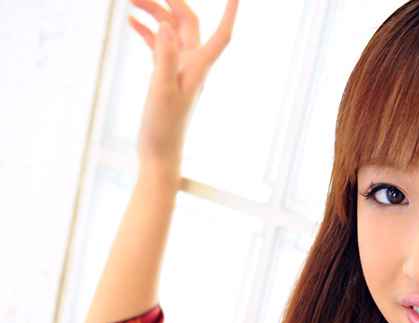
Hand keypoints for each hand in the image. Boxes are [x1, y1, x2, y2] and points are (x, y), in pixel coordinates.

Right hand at [128, 0, 238, 171]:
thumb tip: (165, 24)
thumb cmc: (163, 128)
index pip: (222, 34)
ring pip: (170, 30)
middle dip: (167, 0)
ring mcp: (179, 70)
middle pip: (186, 22)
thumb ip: (165, 56)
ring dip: (153, 13)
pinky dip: (147, 31)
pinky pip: (160, 45)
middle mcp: (193, 65)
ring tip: (128, 1)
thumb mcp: (161, 90)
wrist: (159, 154)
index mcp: (199, 67)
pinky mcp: (166, 77)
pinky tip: (131, 22)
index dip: (231, 12)